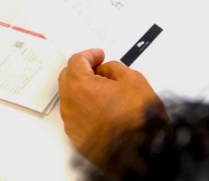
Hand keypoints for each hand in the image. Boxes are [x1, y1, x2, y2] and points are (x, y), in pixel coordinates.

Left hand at [59, 48, 164, 164]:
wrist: (141, 152)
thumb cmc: (137, 119)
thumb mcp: (133, 79)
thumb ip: (114, 68)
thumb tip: (105, 71)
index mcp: (80, 87)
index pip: (76, 61)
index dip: (89, 55)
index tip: (99, 55)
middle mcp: (70, 106)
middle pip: (68, 78)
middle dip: (82, 70)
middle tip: (99, 69)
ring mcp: (72, 124)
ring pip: (71, 98)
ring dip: (83, 90)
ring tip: (104, 90)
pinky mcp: (77, 139)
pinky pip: (76, 116)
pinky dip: (84, 107)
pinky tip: (101, 108)